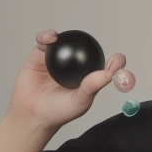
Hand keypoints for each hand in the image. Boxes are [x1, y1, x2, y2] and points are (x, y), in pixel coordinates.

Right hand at [7, 29, 127, 130]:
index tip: (118, 59)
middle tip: (91, 42)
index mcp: (89, 78)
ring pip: (65, 43)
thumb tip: (108, 74)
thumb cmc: (58, 112)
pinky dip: (47, 37)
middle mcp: (75, 67)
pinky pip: (44, 43)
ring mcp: (58, 61)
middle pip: (85, 50)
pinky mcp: (40, 57)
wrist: (32, 115)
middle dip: (90, 43)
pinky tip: (50, 38)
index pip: (104, 66)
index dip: (113, 61)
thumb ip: (92, 87)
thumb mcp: (80, 101)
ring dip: (67, 36)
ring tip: (65, 37)